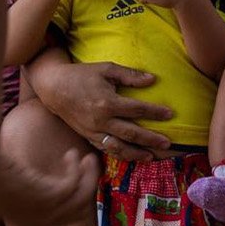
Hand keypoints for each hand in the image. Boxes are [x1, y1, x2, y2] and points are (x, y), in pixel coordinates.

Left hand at [0, 147, 97, 225]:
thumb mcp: (4, 195)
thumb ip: (18, 198)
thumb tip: (26, 183)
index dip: (64, 217)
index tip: (67, 195)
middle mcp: (43, 224)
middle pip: (79, 214)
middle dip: (86, 192)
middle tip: (86, 172)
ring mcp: (49, 212)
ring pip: (84, 198)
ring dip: (89, 176)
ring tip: (88, 159)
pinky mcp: (53, 196)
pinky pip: (76, 183)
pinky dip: (76, 167)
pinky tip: (70, 155)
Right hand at [33, 59, 172, 160]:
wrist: (54, 87)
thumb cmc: (82, 75)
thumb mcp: (106, 69)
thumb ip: (130, 75)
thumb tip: (152, 79)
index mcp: (107, 102)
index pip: (137, 109)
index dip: (155, 112)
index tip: (170, 114)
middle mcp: (101, 121)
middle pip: (131, 133)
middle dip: (151, 139)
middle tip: (168, 143)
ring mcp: (93, 131)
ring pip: (119, 147)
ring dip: (136, 154)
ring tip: (152, 156)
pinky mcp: (88, 137)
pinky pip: (106, 149)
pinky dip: (120, 155)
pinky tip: (131, 156)